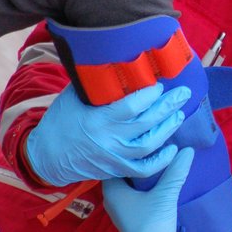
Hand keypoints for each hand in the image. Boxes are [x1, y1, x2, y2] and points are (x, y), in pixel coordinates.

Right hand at [25, 82, 190, 185]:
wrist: (47, 157)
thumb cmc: (60, 122)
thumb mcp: (72, 98)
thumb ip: (94, 84)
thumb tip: (112, 62)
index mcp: (97, 120)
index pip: (131, 107)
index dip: (149, 96)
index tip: (160, 85)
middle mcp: (109, 140)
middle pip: (146, 123)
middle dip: (167, 107)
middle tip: (183, 94)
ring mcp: (114, 157)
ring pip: (149, 145)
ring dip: (167, 129)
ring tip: (179, 115)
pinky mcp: (117, 169)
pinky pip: (143, 168)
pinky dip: (160, 160)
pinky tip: (173, 149)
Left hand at [103, 147, 193, 231]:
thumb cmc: (152, 225)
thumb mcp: (165, 195)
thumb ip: (175, 172)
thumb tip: (187, 149)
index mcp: (112, 191)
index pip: (114, 162)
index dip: (126, 150)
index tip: (139, 140)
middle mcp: (112, 198)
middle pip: (122, 172)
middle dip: (135, 160)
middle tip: (150, 145)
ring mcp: (122, 208)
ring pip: (128, 184)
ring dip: (140, 174)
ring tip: (157, 158)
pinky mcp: (132, 215)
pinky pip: (135, 194)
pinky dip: (144, 186)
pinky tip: (158, 179)